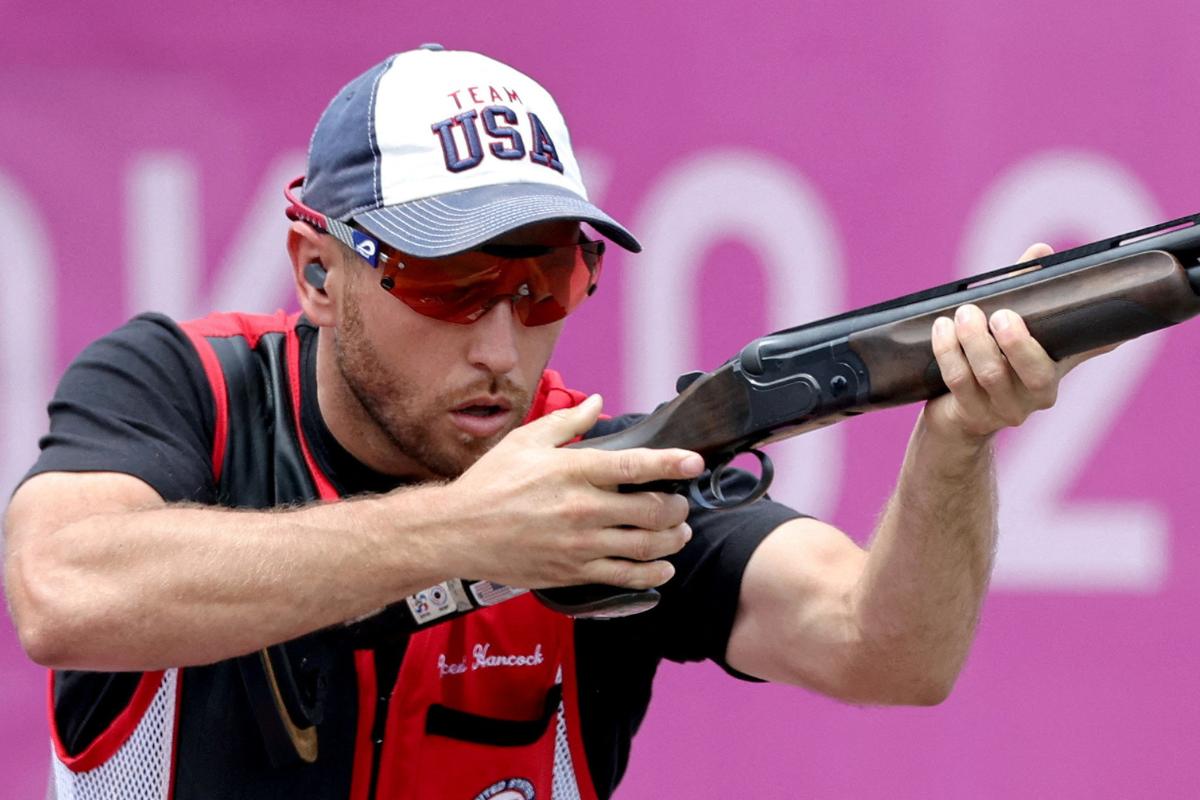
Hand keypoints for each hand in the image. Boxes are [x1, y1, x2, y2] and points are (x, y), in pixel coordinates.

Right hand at [438, 394, 703, 589]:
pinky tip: (662, 567)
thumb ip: (568, 421)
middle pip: (652, 510)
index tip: (694, 462)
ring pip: (646, 547)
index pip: (636, 465)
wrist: (456, 532)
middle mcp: (581, 509)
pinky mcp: (573, 572)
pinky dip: (652, 574)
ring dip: (672, 539)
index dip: (672, 463)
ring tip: (678, 533)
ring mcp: (579, 545)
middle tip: (681, 503)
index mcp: (572, 471)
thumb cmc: (489, 484)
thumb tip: (597, 402)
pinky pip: (626, 577)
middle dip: (678, 507)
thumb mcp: (525, 441)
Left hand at [925, 243, 1110, 441]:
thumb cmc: (994, 362)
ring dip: (974, 340)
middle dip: (1015, 341)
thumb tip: (1041, 250)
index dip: (1078, 337)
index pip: (1076, 354)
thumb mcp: (1016, 329)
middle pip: (1033, 373)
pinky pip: (958, 381)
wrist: (960, 416)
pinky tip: (941, 329)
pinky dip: (948, 352)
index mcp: (1056, 371)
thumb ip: (1028, 291)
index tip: (1045, 314)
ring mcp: (1003, 409)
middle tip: (998, 313)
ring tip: (962, 314)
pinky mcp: (971, 415)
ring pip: (991, 374)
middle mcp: (1036, 396)